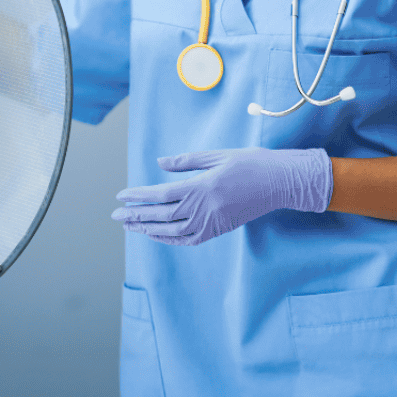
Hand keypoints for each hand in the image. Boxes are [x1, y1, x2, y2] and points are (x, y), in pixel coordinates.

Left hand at [113, 148, 332, 244]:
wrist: (280, 183)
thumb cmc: (250, 163)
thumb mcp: (216, 156)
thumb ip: (185, 162)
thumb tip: (159, 163)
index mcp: (202, 187)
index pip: (161, 195)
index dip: (138, 197)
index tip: (121, 196)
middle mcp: (204, 208)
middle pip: (162, 215)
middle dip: (136, 216)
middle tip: (116, 216)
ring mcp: (212, 222)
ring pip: (172, 231)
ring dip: (148, 229)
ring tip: (130, 226)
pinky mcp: (219, 230)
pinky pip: (189, 240)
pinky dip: (169, 239)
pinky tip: (156, 234)